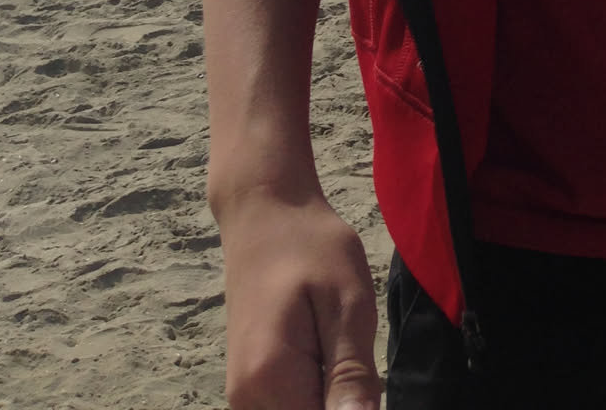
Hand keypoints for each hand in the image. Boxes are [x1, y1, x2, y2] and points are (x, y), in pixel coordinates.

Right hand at [219, 189, 380, 408]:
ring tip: (341, 347)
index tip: (362, 375)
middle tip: (352, 351)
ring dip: (330, 398)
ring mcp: (244, 397)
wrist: (265, 214)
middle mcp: (246, 402)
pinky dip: (317, 393)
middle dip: (342, 404)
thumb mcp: (347, 304)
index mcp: (270, 383)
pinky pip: (290, 406)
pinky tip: (329, 354)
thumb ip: (351, 375)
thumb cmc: (311, 248)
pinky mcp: (250, 387)